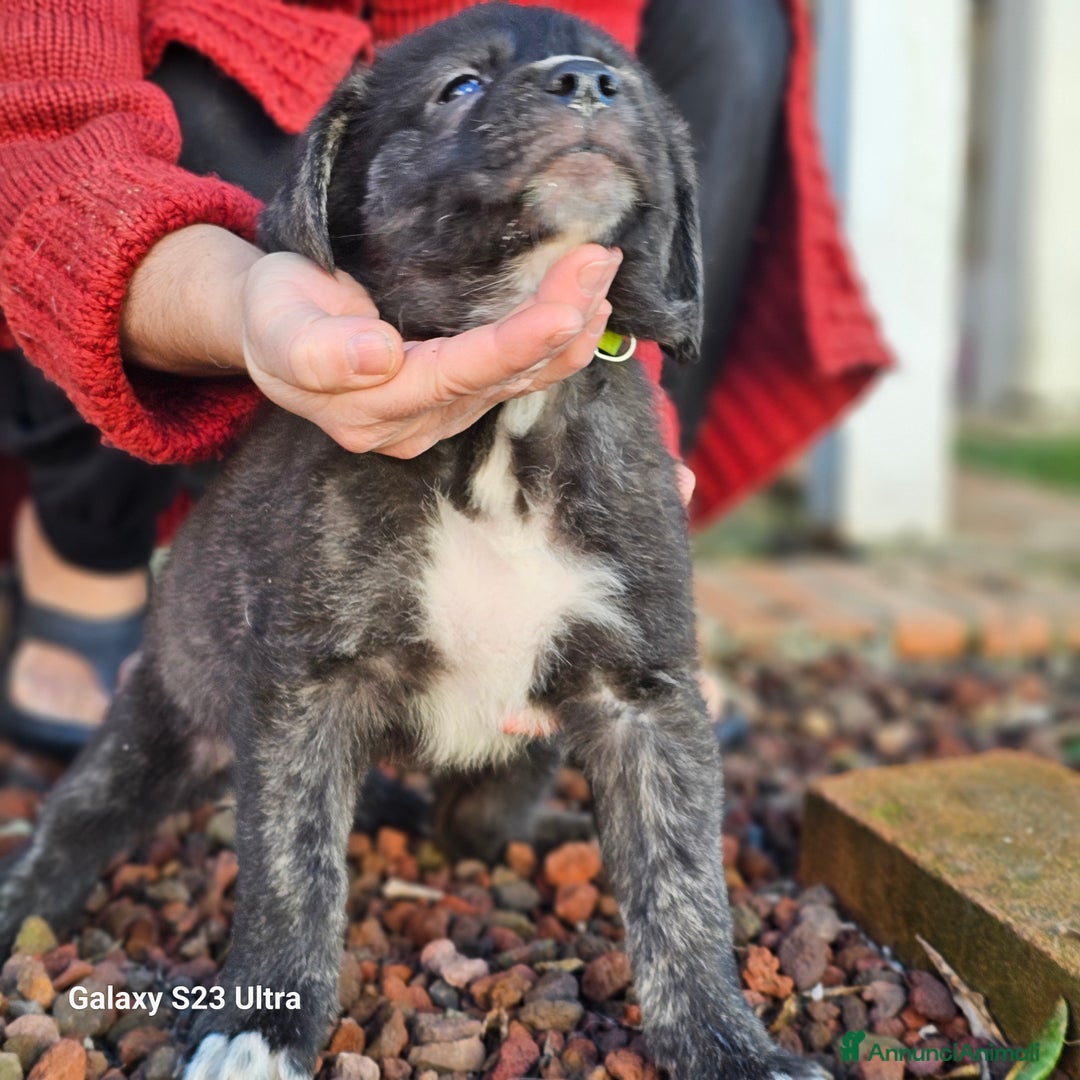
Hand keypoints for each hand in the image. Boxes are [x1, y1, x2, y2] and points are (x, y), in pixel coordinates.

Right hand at [241, 245, 618, 456]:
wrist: (277, 327)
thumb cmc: (274, 316)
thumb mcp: (274, 324)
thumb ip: (317, 350)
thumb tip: (380, 357)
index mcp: (373, 411)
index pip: (458, 376)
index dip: (514, 346)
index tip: (564, 310)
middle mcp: (419, 423)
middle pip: (504, 376)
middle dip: (559, 321)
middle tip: (600, 260)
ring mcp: (445, 414)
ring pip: (523, 377)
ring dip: (571, 325)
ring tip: (605, 270)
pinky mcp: (462, 395)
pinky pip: (522, 374)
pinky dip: (562, 341)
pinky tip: (591, 306)